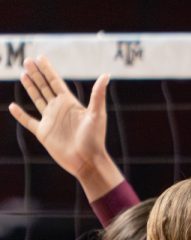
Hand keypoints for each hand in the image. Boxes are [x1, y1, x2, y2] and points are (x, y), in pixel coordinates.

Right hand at [9, 57, 115, 188]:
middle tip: (27, 60)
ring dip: (30, 87)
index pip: (56, 82)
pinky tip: (13, 106)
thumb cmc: (95, 139)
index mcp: (70, 103)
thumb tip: (106, 75)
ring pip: (37, 99)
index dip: (48, 70)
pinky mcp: (44, 133)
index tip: (40, 57)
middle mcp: (59, 109)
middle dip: (36, 74)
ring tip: (23, 74)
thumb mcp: (97, 114)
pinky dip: (20, 114)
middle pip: (45, 87)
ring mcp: (50, 120)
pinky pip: (29, 121)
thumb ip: (98, 95)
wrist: (88, 161)